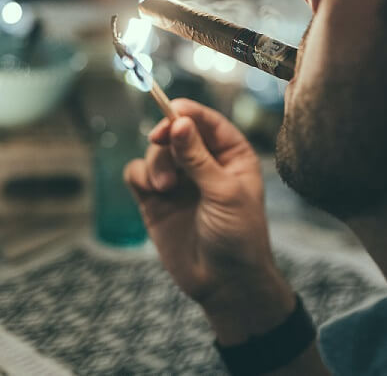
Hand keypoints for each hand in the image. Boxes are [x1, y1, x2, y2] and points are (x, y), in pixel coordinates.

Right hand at [125, 98, 294, 343]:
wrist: (224, 285)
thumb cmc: (238, 237)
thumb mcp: (224, 193)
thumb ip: (198, 158)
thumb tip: (179, 121)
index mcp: (230, 154)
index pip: (206, 121)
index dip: (187, 112)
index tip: (170, 111)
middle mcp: (203, 162)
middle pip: (175, 131)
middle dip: (167, 139)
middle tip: (159, 143)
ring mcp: (178, 179)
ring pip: (155, 150)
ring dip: (156, 163)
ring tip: (165, 189)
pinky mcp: (155, 198)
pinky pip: (138, 172)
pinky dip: (141, 176)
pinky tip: (154, 193)